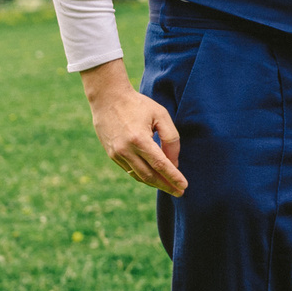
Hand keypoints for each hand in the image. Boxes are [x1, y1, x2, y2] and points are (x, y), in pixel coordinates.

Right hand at [82, 59, 184, 194]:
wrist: (107, 98)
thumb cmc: (137, 104)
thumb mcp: (160, 115)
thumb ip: (171, 139)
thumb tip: (173, 162)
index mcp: (139, 140)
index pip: (160, 165)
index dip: (173, 178)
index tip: (184, 187)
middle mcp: (126, 150)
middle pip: (150, 176)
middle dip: (166, 186)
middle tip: (179, 192)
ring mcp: (117, 154)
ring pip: (139, 176)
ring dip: (155, 183)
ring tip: (169, 187)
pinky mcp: (112, 155)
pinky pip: (130, 171)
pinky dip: (143, 176)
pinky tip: (153, 177)